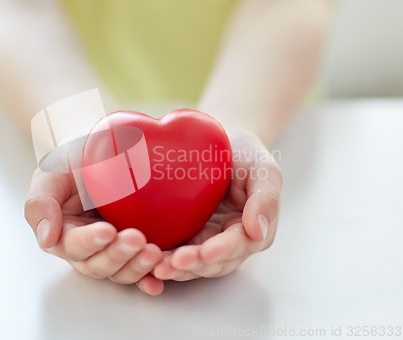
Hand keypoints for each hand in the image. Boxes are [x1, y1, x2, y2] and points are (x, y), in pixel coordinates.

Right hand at [24, 169, 164, 294]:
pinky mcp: (138, 249)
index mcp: (64, 232)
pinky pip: (144, 270)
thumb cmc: (76, 162)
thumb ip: (41, 202)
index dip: (89, 241)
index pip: (73, 245)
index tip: (106, 230)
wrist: (106, 149)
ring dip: (137, 267)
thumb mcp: (52, 173)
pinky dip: (151, 277)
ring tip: (153, 253)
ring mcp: (114, 249)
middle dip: (117, 254)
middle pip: (98, 264)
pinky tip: (159, 279)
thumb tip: (47, 238)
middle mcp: (89, 248)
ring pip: (122, 271)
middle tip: (136, 238)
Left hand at [152, 130, 282, 280]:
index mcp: (250, 230)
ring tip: (155, 267)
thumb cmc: (245, 155)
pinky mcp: (181, 234)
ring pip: (190, 263)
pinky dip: (159, 257)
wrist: (218, 142)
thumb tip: (258, 231)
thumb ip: (266, 198)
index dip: (222, 251)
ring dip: (174, 268)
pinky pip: (171, 250)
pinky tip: (143, 258)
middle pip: (212, 262)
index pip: (238, 246)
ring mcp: (202, 239)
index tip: (206, 251)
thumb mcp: (263, 169)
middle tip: (171, 263)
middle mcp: (226, 241)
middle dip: (193, 265)